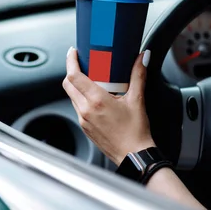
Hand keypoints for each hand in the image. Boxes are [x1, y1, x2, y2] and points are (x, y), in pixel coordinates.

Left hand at [62, 47, 154, 165]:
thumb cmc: (136, 132)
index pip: (74, 76)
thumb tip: (142, 58)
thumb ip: (138, 75)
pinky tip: (94, 96)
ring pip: (71, 96)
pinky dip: (81, 98)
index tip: (73, 52)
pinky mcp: (84, 127)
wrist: (134, 156)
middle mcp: (85, 110)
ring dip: (77, 85)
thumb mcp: (137, 100)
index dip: (71, 61)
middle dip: (72, 71)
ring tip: (91, 78)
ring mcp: (83, 120)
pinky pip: (77, 107)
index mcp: (96, 101)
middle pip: (68, 84)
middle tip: (82, 62)